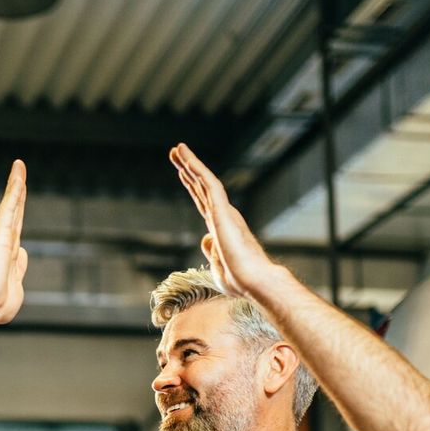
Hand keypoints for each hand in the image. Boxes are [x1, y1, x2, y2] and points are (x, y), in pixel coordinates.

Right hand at [0, 159, 29, 325]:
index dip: (17, 213)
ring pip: (11, 205)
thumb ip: (20, 269)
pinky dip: (14, 188)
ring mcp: (1, 237)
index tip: (19, 200)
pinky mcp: (1, 234)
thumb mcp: (16, 286)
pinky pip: (9, 206)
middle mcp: (2, 242)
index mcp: (6, 255)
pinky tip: (19, 173)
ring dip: (16, 184)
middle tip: (19, 173)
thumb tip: (24, 254)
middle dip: (17, 193)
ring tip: (19, 166)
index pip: (14, 229)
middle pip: (13, 212)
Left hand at [170, 143, 284, 302]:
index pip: (203, 201)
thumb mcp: (218, 266)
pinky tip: (186, 160)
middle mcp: (223, 215)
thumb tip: (205, 237)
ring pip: (205, 181)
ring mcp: (223, 212)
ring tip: (177, 148)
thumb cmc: (240, 281)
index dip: (192, 186)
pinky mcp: (223, 212)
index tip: (182, 173)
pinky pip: (209, 185)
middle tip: (175, 151)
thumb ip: (211, 250)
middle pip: (201, 187)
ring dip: (191, 163)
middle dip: (188, 168)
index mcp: (221, 228)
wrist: (254, 282)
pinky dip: (198, 170)